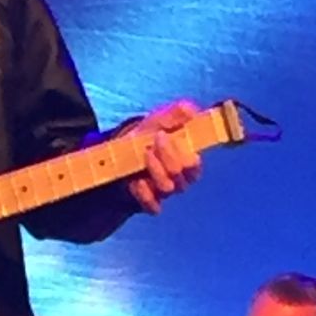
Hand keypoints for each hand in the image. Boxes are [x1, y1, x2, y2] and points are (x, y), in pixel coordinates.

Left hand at [125, 99, 201, 214]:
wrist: (121, 154)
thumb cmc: (148, 136)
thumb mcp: (159, 121)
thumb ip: (175, 114)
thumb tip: (190, 109)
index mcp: (188, 160)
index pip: (194, 163)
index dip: (181, 152)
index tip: (162, 135)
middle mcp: (180, 179)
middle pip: (182, 175)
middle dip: (167, 158)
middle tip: (152, 144)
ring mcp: (165, 192)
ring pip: (168, 188)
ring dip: (155, 171)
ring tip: (144, 156)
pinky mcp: (151, 203)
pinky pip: (154, 206)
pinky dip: (144, 194)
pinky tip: (136, 181)